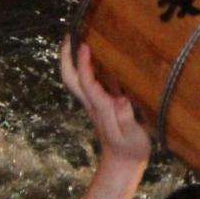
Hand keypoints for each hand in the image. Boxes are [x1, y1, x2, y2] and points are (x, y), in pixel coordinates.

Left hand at [59, 35, 150, 170]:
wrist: (121, 163)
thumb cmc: (130, 148)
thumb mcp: (132, 136)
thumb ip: (126, 119)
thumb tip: (122, 99)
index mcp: (101, 108)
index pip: (87, 83)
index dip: (84, 65)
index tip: (84, 46)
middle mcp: (92, 102)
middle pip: (70, 78)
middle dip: (66, 57)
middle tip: (70, 35)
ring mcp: (93, 102)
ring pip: (75, 79)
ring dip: (71, 59)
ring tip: (77, 38)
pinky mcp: (99, 103)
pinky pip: (86, 80)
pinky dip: (83, 65)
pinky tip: (93, 55)